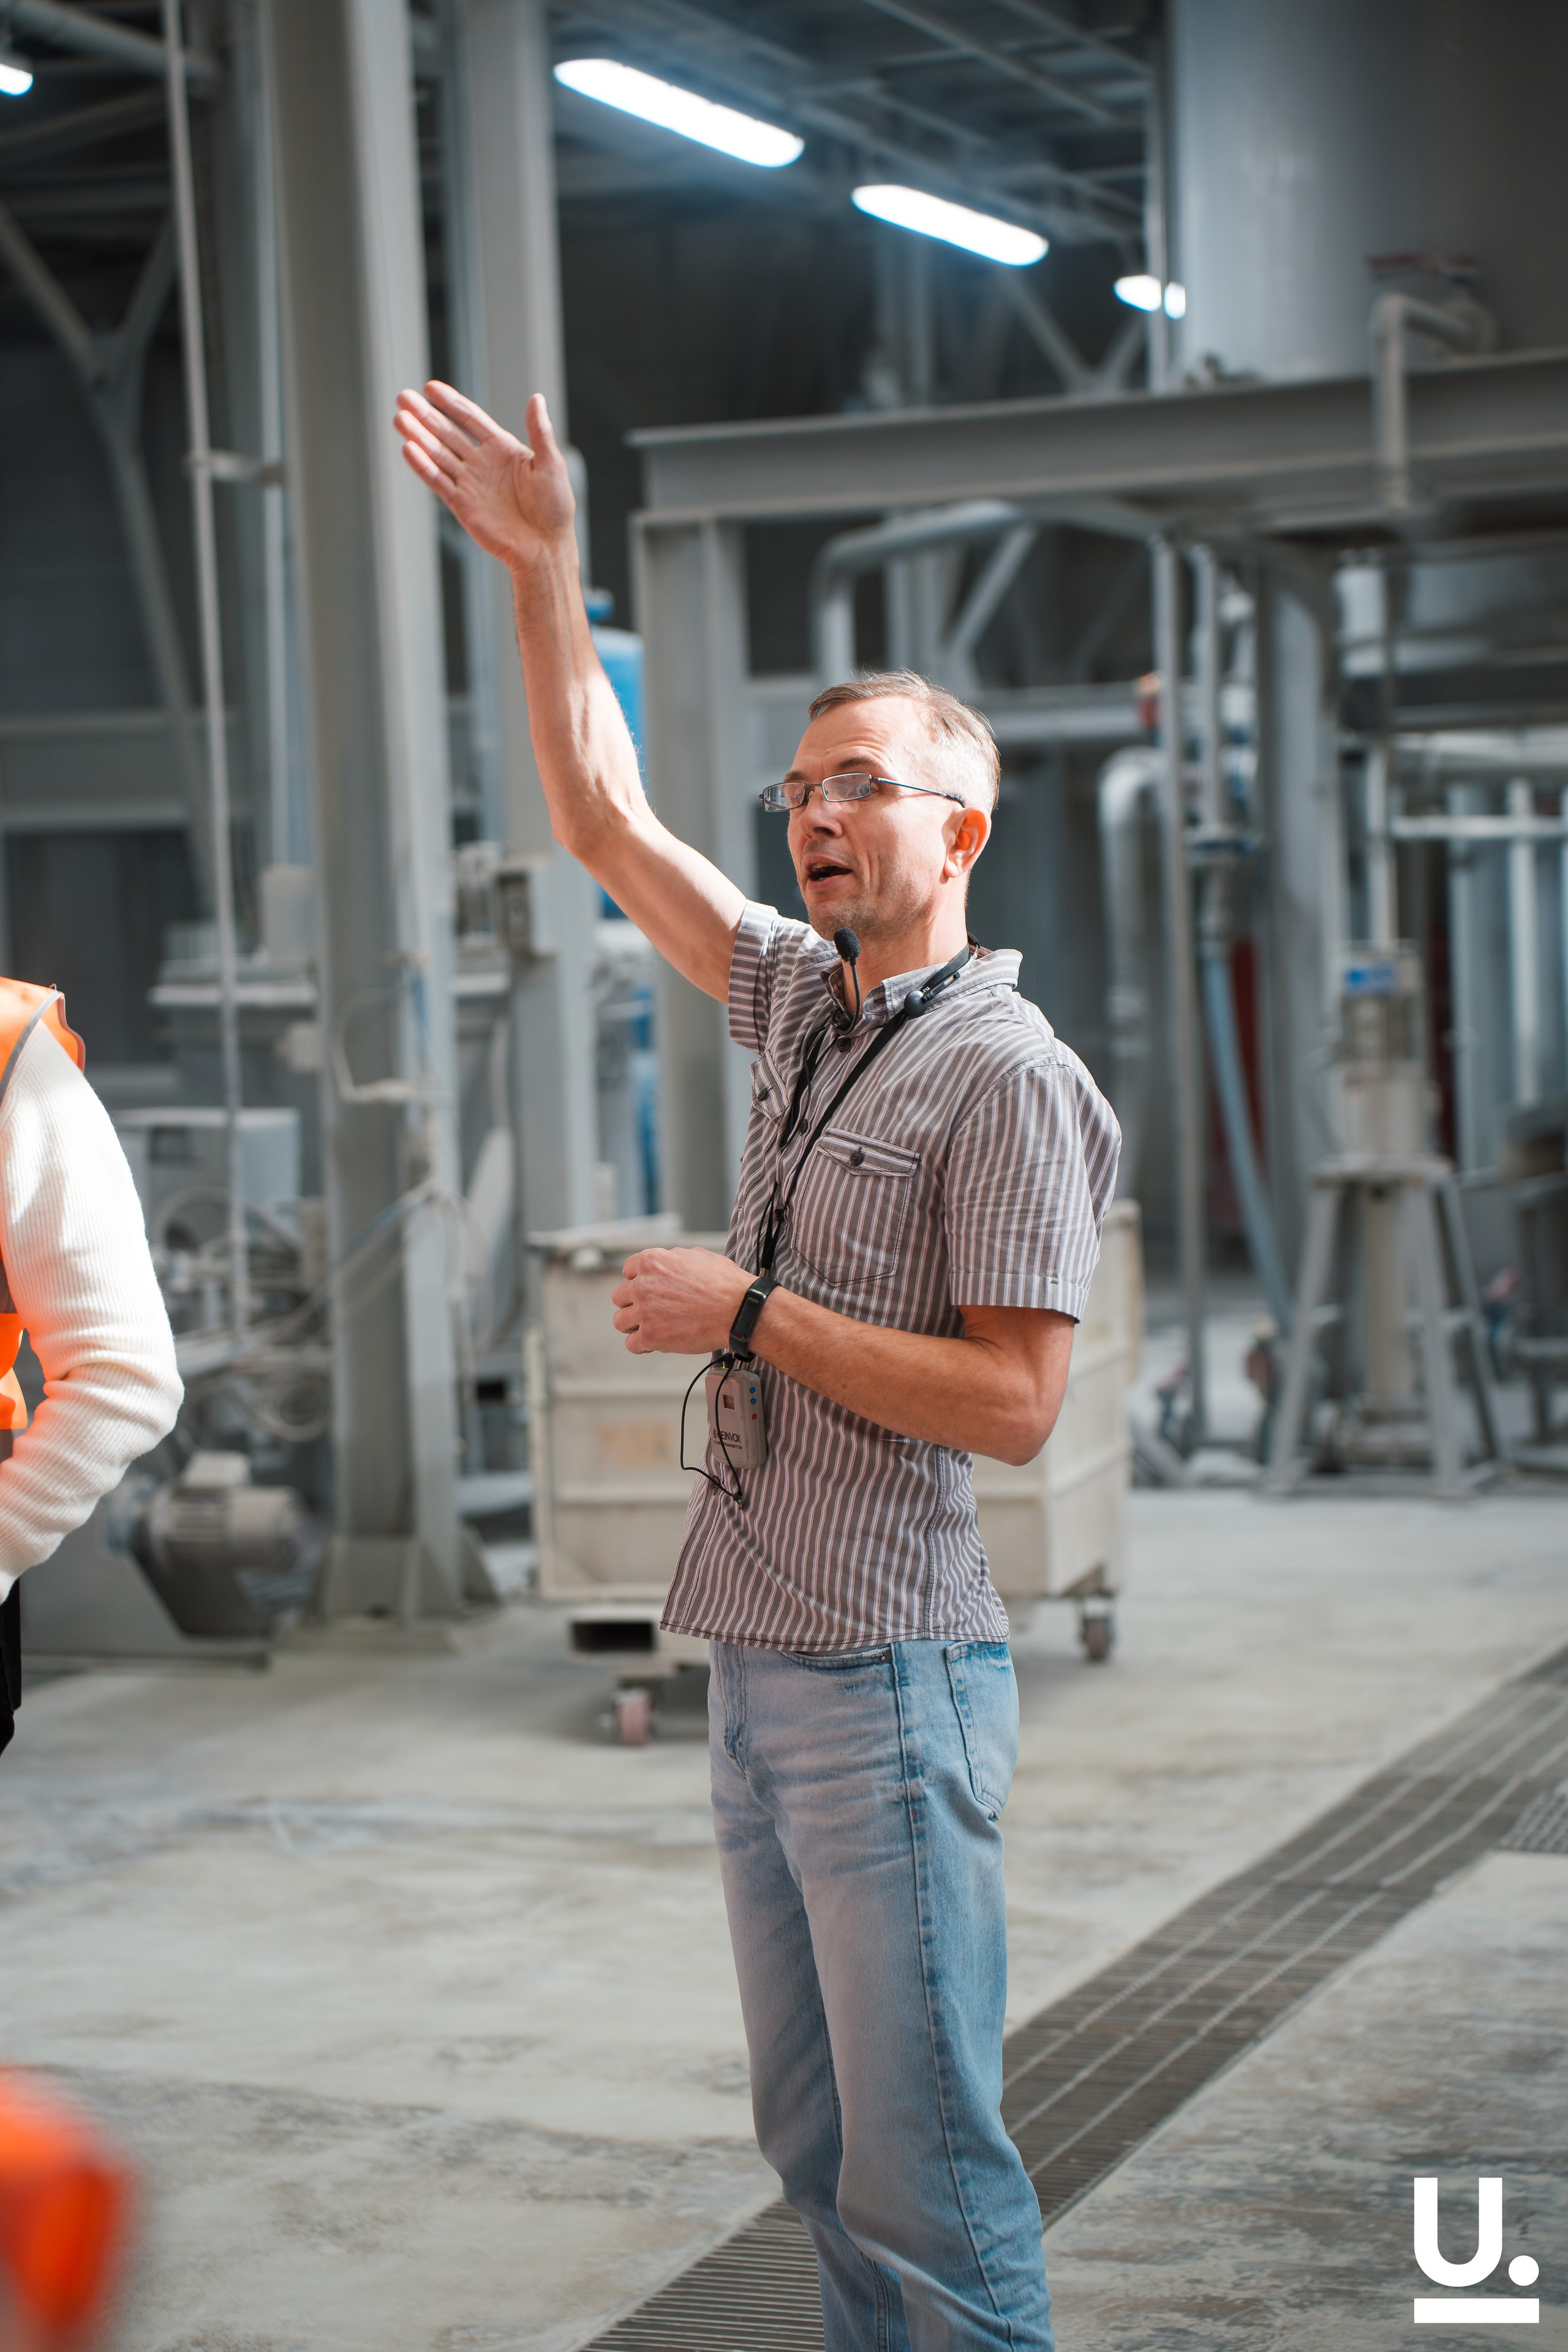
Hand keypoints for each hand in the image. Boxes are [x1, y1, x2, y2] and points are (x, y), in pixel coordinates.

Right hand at [393, 381, 574, 569]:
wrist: (544, 548)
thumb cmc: (554, 509)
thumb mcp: (550, 464)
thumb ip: (540, 432)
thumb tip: (536, 398)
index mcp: (502, 449)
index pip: (471, 418)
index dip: (451, 403)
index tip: (430, 388)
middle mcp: (482, 463)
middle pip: (448, 433)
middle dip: (425, 415)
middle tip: (403, 397)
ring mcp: (470, 483)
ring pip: (438, 455)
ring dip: (418, 437)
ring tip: (399, 419)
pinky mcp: (462, 505)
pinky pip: (438, 482)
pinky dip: (423, 466)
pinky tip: (409, 449)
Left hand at [611, 1249, 753, 1356]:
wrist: (738, 1310)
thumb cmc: (725, 1284)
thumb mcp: (697, 1257)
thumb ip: (673, 1260)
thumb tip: (668, 1263)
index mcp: (652, 1262)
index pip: (628, 1271)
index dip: (639, 1281)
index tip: (647, 1289)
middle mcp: (643, 1285)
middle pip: (619, 1297)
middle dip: (633, 1303)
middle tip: (648, 1310)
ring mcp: (645, 1312)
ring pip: (620, 1322)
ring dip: (633, 1325)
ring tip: (649, 1328)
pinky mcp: (651, 1336)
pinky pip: (631, 1344)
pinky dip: (641, 1346)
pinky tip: (654, 1343)